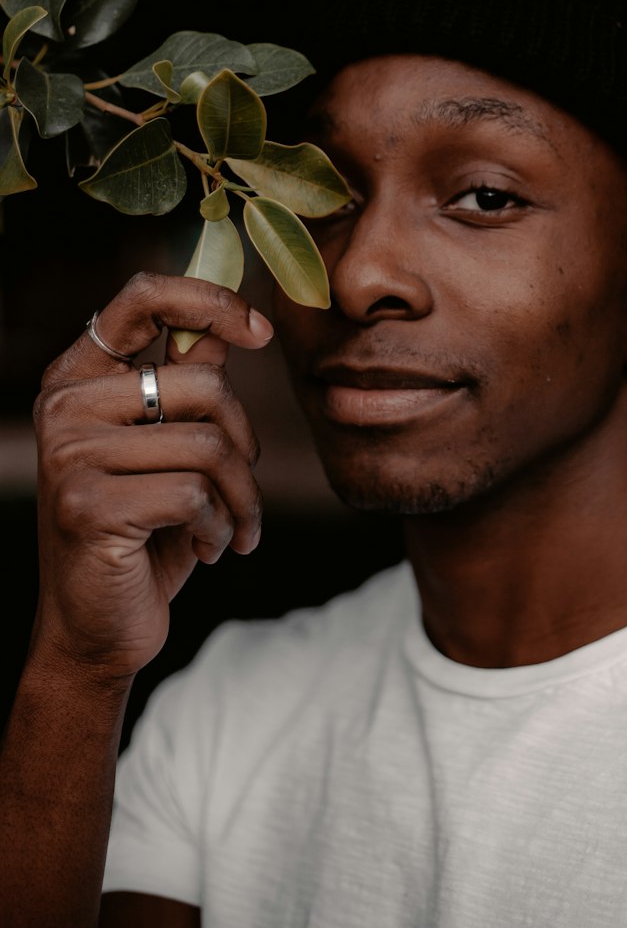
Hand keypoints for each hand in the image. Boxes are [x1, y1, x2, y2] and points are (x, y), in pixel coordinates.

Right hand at [29, 273, 272, 685]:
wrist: (98, 629)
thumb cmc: (145, 532)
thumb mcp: (171, 449)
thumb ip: (189, 384)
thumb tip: (232, 326)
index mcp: (78, 378)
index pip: (141, 297)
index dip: (210, 300)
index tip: (261, 330)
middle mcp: (64, 407)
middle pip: (205, 386)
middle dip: (246, 445)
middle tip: (244, 489)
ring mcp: (69, 456)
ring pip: (210, 445)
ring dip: (242, 497)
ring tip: (231, 528)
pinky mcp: (87, 506)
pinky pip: (195, 494)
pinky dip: (220, 527)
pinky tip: (207, 550)